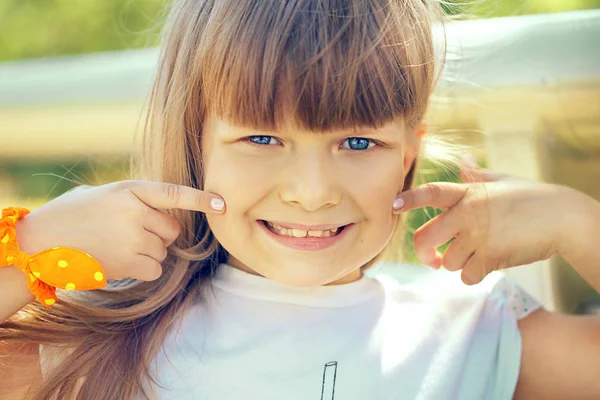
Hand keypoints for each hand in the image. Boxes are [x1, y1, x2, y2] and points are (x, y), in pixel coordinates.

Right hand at [15, 180, 225, 281]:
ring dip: (148, 251)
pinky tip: (120, 261)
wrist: (41, 242)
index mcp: (131, 189)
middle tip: (128, 232)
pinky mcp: (130, 262)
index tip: (222, 204)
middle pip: (172, 230)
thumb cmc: (73, 214)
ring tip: (117, 245)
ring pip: (163, 250)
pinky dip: (144, 268)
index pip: (174, 193)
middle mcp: (137, 212)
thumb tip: (165, 211)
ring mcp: (134, 238)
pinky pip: (155, 268)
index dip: (201, 199)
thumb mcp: (105, 194)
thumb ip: (136, 198)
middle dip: (158, 233)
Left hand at [393, 158, 577, 284]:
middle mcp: (466, 214)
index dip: (409, 199)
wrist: (564, 218)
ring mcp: (477, 237)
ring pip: (447, 262)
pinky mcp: (490, 258)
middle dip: (425, 253)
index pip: (430, 193)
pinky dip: (473, 275)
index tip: (393, 206)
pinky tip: (485, 265)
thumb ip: (477, 176)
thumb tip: (463, 161)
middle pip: (424, 239)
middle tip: (432, 258)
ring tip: (475, 255)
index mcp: (467, 193)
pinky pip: (466, 276)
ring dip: (457, 263)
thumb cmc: (533, 196)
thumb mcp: (502, 180)